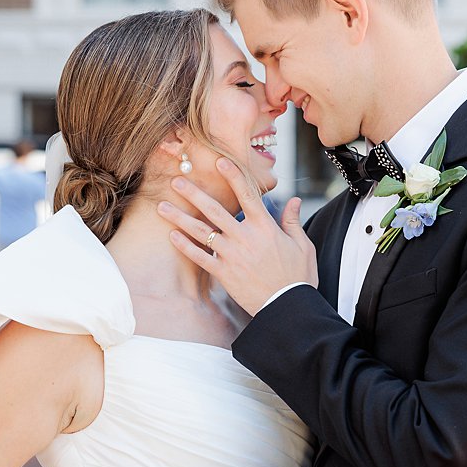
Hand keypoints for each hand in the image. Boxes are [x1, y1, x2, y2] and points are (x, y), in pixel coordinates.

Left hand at [159, 158, 316, 315]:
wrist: (288, 306)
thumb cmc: (299, 276)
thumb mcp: (303, 246)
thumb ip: (293, 221)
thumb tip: (293, 200)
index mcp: (266, 228)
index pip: (247, 195)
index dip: (233, 176)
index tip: (220, 161)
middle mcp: (246, 237)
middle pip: (216, 210)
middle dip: (194, 194)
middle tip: (176, 180)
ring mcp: (232, 255)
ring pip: (202, 231)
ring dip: (180, 218)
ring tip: (162, 206)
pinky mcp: (224, 273)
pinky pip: (200, 257)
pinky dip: (186, 246)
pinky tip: (172, 235)